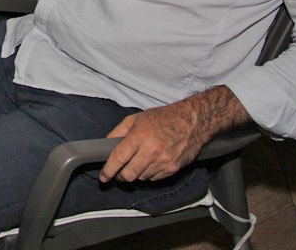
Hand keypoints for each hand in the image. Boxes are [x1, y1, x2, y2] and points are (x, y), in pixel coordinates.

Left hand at [100, 86, 247, 182]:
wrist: (192, 121)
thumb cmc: (163, 118)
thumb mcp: (136, 118)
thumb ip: (118, 132)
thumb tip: (106, 145)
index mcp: (139, 136)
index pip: (118, 158)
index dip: (108, 170)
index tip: (103, 177)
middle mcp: (151, 150)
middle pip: (129, 174)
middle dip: (120, 176)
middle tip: (119, 172)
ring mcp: (163, 161)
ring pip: (141, 178)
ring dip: (136, 174)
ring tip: (139, 162)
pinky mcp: (173, 169)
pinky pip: (154, 178)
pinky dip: (149, 174)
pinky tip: (151, 163)